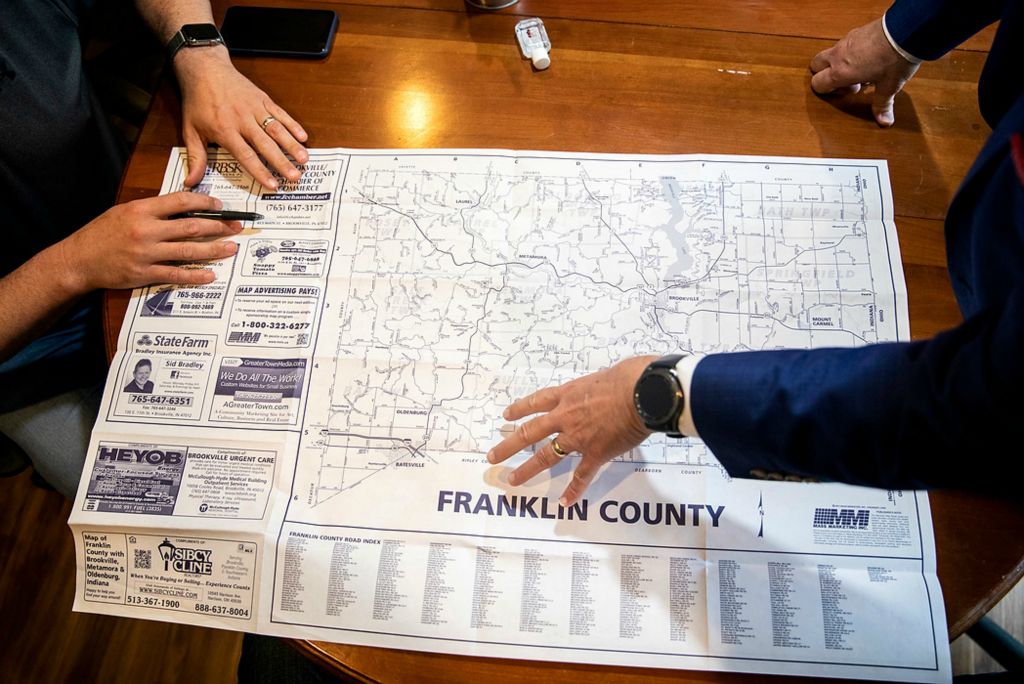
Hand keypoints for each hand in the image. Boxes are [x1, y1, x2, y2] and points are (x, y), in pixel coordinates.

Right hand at [58, 192, 241, 293]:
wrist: (79, 260)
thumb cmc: (102, 234)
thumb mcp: (124, 212)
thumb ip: (152, 210)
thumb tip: (183, 208)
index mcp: (141, 210)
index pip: (180, 201)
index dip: (204, 203)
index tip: (219, 207)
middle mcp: (145, 230)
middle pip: (191, 226)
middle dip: (218, 226)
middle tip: (236, 226)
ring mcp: (146, 253)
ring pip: (188, 250)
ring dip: (214, 249)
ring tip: (231, 248)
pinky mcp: (144, 273)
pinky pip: (175, 274)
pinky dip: (195, 275)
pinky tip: (210, 275)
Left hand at [173, 47, 308, 188]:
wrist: (205, 69)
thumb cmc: (198, 101)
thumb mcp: (190, 130)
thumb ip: (195, 158)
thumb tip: (191, 182)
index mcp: (225, 129)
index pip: (246, 155)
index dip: (260, 171)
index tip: (272, 185)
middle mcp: (242, 120)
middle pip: (266, 145)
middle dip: (282, 162)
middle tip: (295, 177)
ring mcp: (255, 108)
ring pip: (277, 129)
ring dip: (292, 145)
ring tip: (305, 160)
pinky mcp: (263, 99)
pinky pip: (280, 113)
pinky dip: (293, 125)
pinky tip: (303, 136)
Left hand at [487, 355, 656, 505]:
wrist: (642, 393)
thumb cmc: (628, 377)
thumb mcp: (602, 376)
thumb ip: (595, 387)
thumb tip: (602, 388)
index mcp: (567, 395)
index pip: (536, 402)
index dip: (519, 409)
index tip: (506, 416)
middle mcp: (565, 417)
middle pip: (530, 432)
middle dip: (509, 445)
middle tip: (493, 456)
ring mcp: (578, 437)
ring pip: (547, 456)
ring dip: (528, 469)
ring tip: (513, 480)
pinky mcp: (596, 454)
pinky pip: (582, 476)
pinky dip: (574, 490)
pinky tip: (564, 502)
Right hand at [810, 18, 919, 126]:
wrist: (906, 29)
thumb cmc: (894, 59)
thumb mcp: (889, 86)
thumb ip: (882, 104)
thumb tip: (885, 121)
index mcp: (840, 72)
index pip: (817, 83)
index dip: (828, 91)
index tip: (849, 91)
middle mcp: (838, 56)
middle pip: (815, 65)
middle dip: (825, 73)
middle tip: (848, 80)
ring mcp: (845, 41)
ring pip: (830, 53)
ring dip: (839, 62)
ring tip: (862, 67)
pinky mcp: (856, 31)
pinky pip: (845, 43)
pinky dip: (851, 51)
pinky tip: (869, 55)